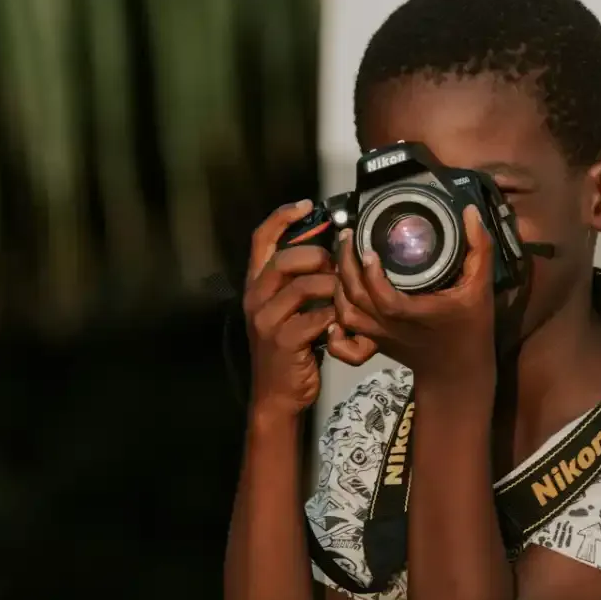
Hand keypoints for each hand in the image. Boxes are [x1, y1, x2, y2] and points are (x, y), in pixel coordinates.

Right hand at [243, 202, 338, 416]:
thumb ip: (295, 283)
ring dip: (333, 289)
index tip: (307, 204)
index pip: (261, 239)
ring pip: (306, 285)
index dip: (283, 216)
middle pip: (287, 258)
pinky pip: (318, 316)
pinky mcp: (285, 340)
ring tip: (345, 299)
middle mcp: (255, 298)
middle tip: (338, 267)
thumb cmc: (288, 350)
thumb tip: (328, 253)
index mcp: (255, 285)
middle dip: (319, 257)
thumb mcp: (284, 311)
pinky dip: (336, 318)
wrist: (277, 395)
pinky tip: (342, 325)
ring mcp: (267, 319)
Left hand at [331, 206, 496, 387]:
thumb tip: (471, 213)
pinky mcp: (374, 342)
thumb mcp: (480, 288)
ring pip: (345, 313)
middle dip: (345, 265)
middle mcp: (389, 326)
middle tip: (347, 236)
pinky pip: (344, 334)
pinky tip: (337, 298)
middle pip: (354, 298)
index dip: (370, 274)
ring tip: (342, 256)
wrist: (458, 373)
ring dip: (338, 285)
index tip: (368, 248)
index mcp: (412, 313)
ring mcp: (378, 336)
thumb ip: (478, 249)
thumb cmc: (470, 329)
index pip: (382, 296)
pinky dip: (335, 320)